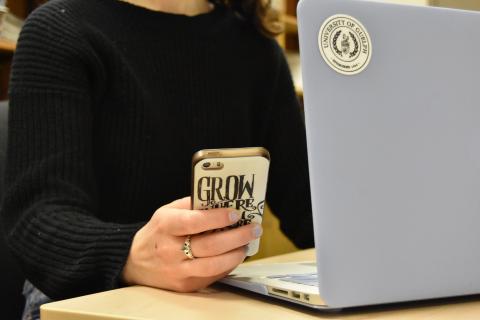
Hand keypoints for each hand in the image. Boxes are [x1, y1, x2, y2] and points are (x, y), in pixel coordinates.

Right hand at [121, 197, 262, 291]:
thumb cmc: (157, 232)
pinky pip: (212, 276)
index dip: (217, 218)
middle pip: (210, 246)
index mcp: (166, 226)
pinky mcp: (185, 285)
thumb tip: (222, 200)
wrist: (134, 262)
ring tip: (247, 244)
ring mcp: (178, 271)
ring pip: (213, 265)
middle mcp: (171, 250)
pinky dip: (228, 265)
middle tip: (254, 228)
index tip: (235, 213)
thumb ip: (191, 204)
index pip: (194, 222)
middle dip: (237, 236)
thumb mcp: (167, 211)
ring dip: (236, 254)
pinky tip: (235, 255)